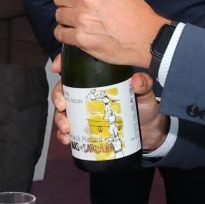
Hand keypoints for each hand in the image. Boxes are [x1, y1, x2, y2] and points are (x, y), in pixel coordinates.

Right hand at [50, 63, 167, 151]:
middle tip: (62, 106)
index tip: (56, 68)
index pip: (76, 68)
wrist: (148, 133)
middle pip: (64, 89)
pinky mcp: (84, 128)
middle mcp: (87, 94)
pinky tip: (67, 139)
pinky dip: (63, 135)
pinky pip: (68, 130)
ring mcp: (84, 112)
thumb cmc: (144, 108)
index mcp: (98, 79)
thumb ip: (143, 86)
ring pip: (63, 111)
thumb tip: (137, 80)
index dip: (61, 64)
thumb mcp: (145, 94)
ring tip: (66, 128)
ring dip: (59, 119)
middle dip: (57, 97)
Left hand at [52, 0, 165, 68]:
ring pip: (58, 15)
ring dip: (66, 19)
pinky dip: (66, 34)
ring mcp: (82, 20)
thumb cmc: (136, 13)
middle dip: (66, 1)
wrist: (146, 39)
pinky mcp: (81, 39)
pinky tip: (76, 33)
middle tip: (76, 7)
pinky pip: (60, 34)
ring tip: (79, 21)